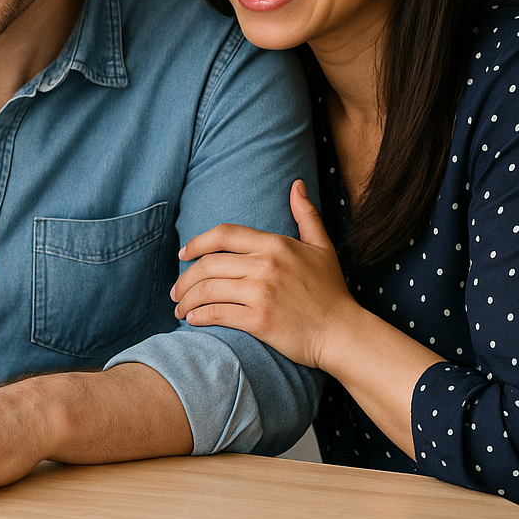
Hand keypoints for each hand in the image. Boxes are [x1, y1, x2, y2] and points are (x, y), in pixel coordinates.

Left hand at [170, 179, 357, 370]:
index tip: (183, 253)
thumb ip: (306, 215)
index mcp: (275, 244)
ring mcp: (261, 292)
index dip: (196, 242)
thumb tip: (297, 184)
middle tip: (175, 290)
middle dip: (184, 278)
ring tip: (179, 308)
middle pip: (208, 264)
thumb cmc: (331, 291)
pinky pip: (217, 314)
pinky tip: (191, 320)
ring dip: (186, 300)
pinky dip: (198, 317)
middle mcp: (265, 265)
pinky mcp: (259, 320)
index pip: (223, 234)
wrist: (343, 333)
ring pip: (208, 289)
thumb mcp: (322, 247)